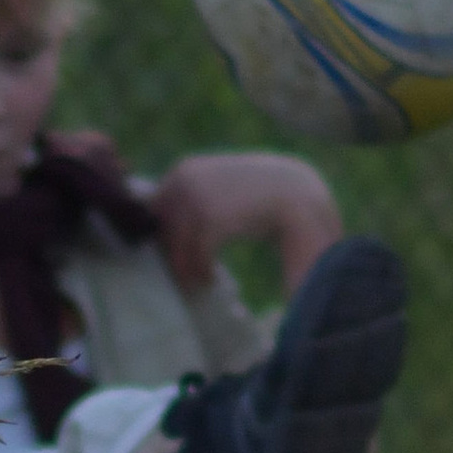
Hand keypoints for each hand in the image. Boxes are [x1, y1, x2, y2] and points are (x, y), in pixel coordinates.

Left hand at [156, 151, 343, 297]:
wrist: (296, 193)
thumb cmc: (258, 194)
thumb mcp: (220, 187)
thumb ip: (194, 201)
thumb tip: (165, 233)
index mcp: (184, 170)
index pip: (155, 208)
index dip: (162, 236)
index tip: (173, 256)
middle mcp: (184, 180)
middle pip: (160, 228)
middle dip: (170, 255)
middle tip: (182, 276)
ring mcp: (196, 198)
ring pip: (176, 245)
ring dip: (185, 269)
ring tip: (198, 282)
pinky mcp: (211, 219)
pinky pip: (196, 255)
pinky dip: (202, 272)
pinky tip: (210, 280)